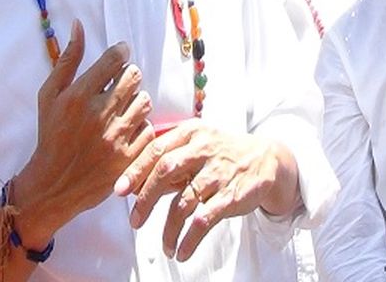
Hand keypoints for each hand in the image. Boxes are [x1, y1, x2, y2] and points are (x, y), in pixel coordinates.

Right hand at [7, 20, 152, 246]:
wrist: (53, 184)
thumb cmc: (50, 135)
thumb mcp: (49, 95)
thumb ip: (67, 59)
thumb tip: (78, 25)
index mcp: (79, 96)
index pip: (115, 59)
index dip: (121, 53)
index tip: (120, 56)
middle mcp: (99, 114)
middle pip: (134, 77)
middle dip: (128, 76)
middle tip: (119, 84)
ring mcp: (116, 137)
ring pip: (144, 101)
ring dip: (135, 101)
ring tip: (122, 108)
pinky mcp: (128, 158)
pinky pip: (148, 129)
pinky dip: (140, 127)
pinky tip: (126, 130)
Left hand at [114, 120, 299, 260]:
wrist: (266, 159)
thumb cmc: (222, 152)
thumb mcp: (197, 142)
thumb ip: (169, 157)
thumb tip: (133, 182)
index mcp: (191, 133)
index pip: (156, 149)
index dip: (135, 170)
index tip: (118, 190)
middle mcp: (204, 149)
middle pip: (166, 171)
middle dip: (145, 198)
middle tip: (135, 221)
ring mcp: (219, 173)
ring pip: (184, 203)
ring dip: (169, 230)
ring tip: (165, 246)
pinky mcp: (232, 195)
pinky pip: (204, 221)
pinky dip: (189, 240)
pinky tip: (181, 251)